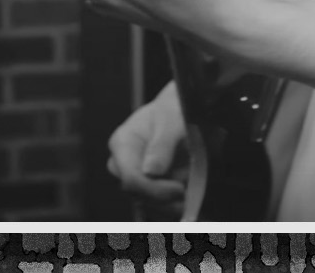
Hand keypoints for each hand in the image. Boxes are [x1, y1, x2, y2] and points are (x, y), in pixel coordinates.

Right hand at [106, 83, 187, 211]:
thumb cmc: (175, 108)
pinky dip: (174, 205)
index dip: (155, 189)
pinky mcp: (149, 186)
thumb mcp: (172, 118)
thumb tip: (151, 171)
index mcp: (122, 143)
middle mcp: (123, 164)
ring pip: (148, 204)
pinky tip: (190, 197)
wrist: (183, 111)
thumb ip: (162, 143)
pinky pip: (158, 205)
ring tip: (191, 186)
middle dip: (166, 196)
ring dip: (172, 202)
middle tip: (189, 188)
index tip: (181, 189)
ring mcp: (136, 177)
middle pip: (138, 194)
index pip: (131, 178)